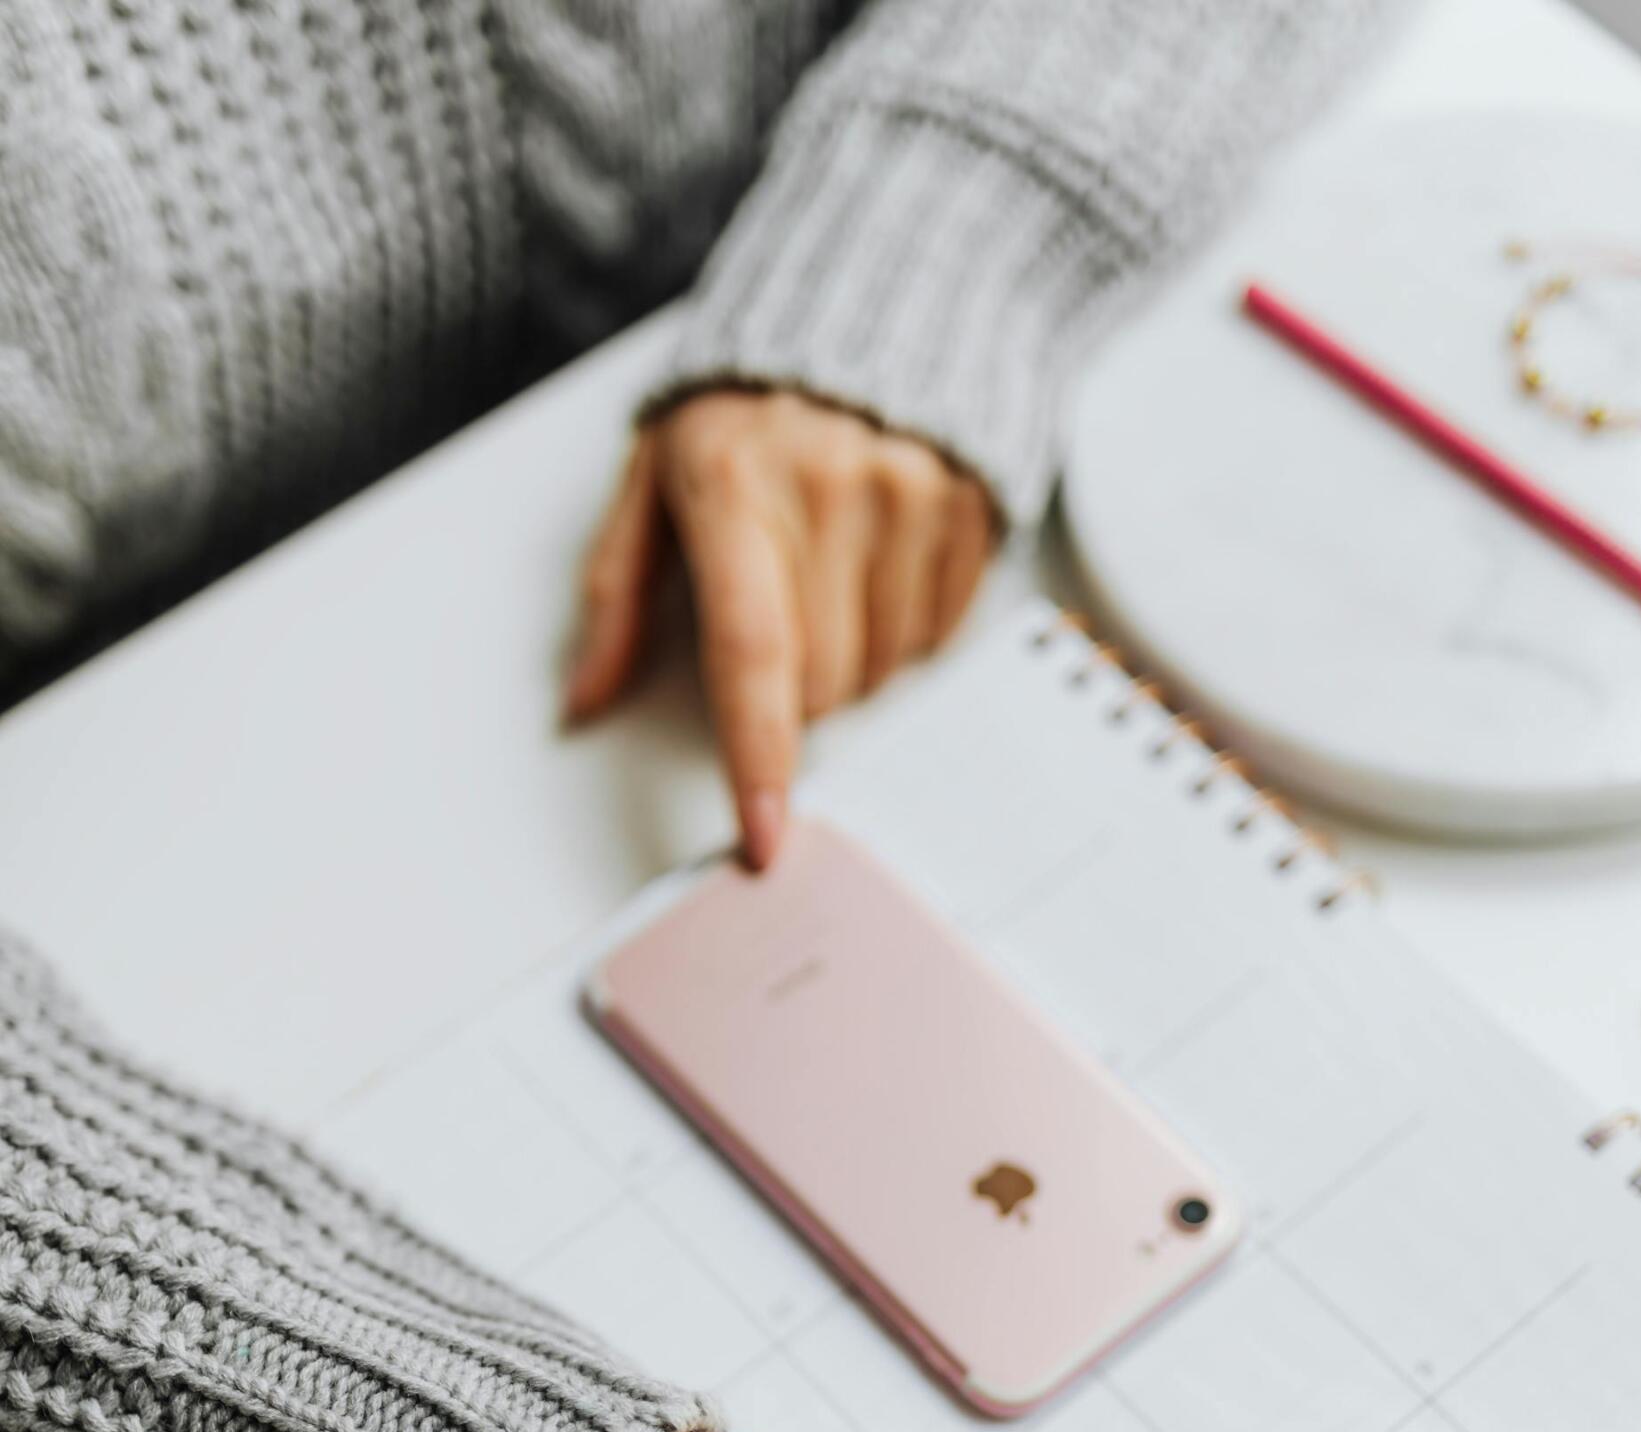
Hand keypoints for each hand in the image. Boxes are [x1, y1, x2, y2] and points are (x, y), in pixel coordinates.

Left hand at [564, 391, 994, 866]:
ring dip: (852, 655)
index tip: (766, 836)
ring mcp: (908, 495)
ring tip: (833, 569)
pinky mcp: (968, 504)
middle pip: (820, 684)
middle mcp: (828, 490)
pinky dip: (904, 624)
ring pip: (881, 669)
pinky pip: (936, 633)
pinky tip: (882, 560)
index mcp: (732, 485)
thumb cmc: (748, 405)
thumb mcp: (656, 476)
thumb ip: (618, 593)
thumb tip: (584, 698)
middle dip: (795, 686)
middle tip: (783, 609)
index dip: (758, 761)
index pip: (750, 657)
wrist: (874, 297)